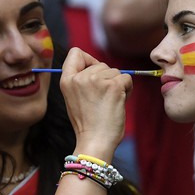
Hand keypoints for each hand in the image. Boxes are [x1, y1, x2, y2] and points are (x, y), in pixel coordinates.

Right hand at [60, 47, 132, 161]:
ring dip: (117, 85)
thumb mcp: (74, 98)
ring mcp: (96, 80)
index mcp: (66, 80)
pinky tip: (119, 102)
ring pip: (115, 71)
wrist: (95, 141)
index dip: (88, 60)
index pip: (75, 53)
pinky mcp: (113, 86)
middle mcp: (80, 77)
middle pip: (100, 64)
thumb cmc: (87, 123)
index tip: (93, 75)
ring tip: (109, 102)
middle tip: (102, 99)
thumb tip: (98, 67)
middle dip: (106, 78)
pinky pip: (127, 78)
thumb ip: (81, 80)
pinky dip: (127, 89)